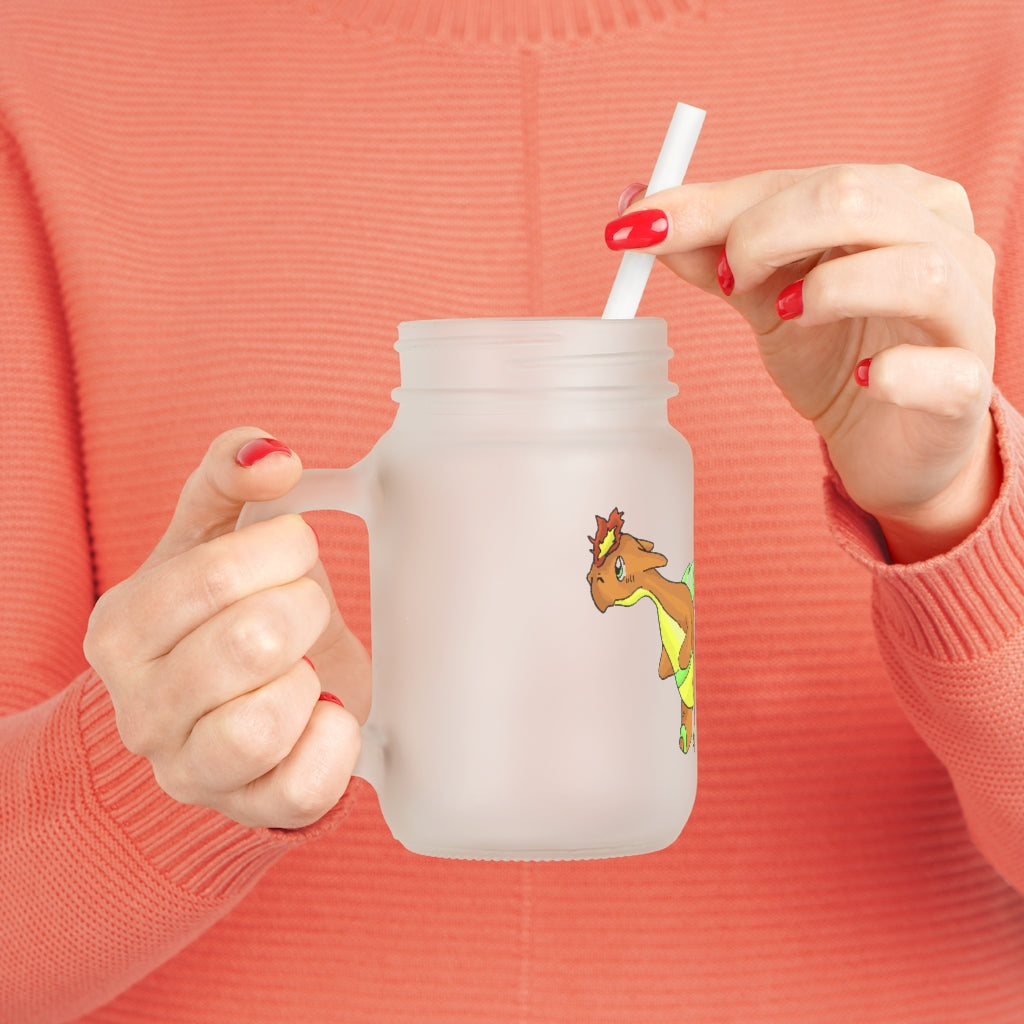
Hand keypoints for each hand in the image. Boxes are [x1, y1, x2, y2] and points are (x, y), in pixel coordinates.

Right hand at [84, 428, 369, 828]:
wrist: (230, 704)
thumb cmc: (223, 613)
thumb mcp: (213, 535)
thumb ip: (229, 476)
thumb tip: (271, 454)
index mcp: (122, 629)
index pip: (215, 576)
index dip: (282, 550)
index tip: (295, 550)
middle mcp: (140, 709)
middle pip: (251, 643)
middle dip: (304, 609)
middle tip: (304, 609)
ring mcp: (189, 770)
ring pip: (264, 724)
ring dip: (309, 679)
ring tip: (304, 666)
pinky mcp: (248, 809)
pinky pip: (304, 787)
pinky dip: (335, 740)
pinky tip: (324, 711)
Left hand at [607, 165, 999, 561]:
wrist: (887, 439)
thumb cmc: (834, 351)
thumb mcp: (764, 295)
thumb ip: (711, 252)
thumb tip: (636, 211)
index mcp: (893, 199)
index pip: (800, 180)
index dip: (714, 205)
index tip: (639, 229)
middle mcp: (942, 239)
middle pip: (856, 199)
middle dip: (765, 233)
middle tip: (726, 281)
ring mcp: (965, 312)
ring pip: (916, 270)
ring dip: (830, 290)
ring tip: (786, 316)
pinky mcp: (967, 385)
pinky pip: (944, 370)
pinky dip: (896, 373)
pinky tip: (863, 380)